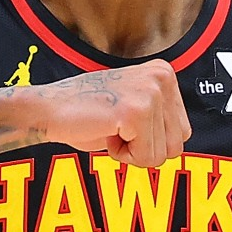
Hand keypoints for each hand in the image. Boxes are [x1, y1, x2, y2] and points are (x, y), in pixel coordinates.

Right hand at [36, 60, 189, 166]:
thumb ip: (161, 119)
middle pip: (177, 145)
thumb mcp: (135, 109)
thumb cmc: (88, 114)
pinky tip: (106, 132)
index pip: (183, 133)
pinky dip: (122, 155)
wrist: (48, 110)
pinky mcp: (136, 112)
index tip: (125, 124)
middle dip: (145, 148)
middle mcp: (162, 78)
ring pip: (162, 154)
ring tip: (110, 128)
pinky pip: (145, 157)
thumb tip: (180, 144)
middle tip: (116, 128)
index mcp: (165, 74)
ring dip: (132, 152)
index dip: (151, 140)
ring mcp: (150, 93)